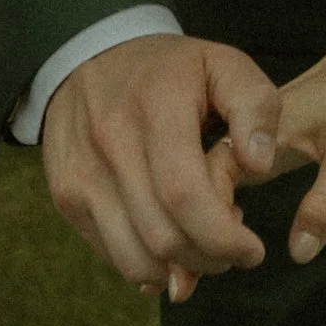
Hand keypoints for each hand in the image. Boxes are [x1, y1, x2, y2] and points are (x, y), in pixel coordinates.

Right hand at [41, 33, 277, 304]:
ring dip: (178, 270)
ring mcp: (81, 175)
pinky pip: (109, 254)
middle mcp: (110, 144)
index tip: (252, 250)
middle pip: (162, 236)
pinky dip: (146, 265)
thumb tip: (260, 165)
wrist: (89, 55)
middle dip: (208, 259)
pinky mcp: (66, 197)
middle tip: (234, 249)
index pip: (184, 194)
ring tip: (204, 244)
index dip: (222, 236)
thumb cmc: (170, 68)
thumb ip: (255, 106)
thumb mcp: (223, 63)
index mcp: (156, 107)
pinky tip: (171, 242)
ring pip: (133, 258)